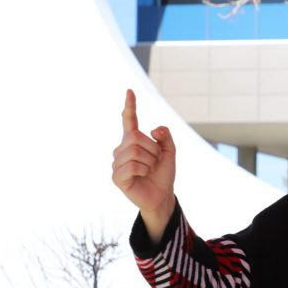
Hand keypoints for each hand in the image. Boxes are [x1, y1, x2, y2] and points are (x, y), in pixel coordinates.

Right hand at [112, 90, 176, 240]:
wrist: (161, 196)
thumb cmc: (162, 174)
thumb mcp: (170, 152)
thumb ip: (166, 137)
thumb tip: (154, 129)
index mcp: (133, 141)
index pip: (129, 120)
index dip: (130, 106)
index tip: (130, 91)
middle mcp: (122, 149)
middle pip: (136, 137)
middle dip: (153, 149)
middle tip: (155, 162)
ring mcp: (117, 163)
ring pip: (135, 151)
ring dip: (150, 162)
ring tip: (149, 170)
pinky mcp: (116, 176)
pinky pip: (132, 166)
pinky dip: (143, 170)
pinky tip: (142, 176)